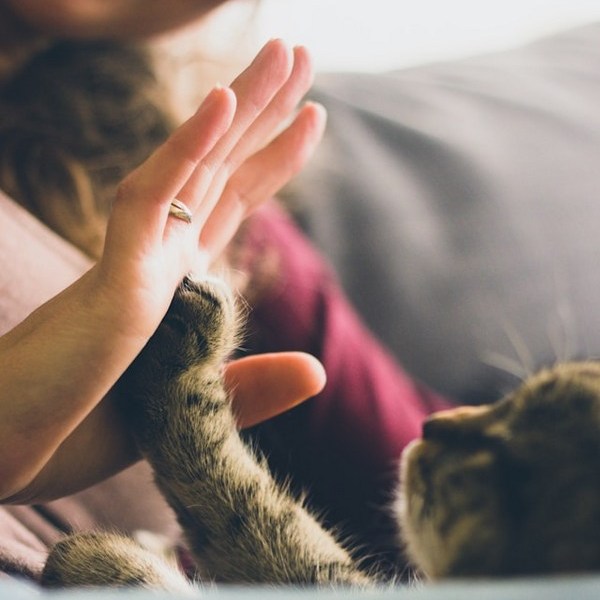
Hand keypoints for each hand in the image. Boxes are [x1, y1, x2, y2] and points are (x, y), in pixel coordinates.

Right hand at [0, 41, 326, 501]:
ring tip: (287, 52)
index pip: (233, 201)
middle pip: (224, 167)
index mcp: (178, 282)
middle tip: (300, 54)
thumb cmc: (81, 430)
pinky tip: (223, 100)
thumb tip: (319, 370)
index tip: (310, 117)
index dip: (271, 157)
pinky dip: (187, 148)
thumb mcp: (190, 411)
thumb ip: (252, 388)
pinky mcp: (113, 277)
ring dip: (242, 105)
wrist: (6, 455)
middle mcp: (160, 257)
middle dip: (264, 110)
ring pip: (198, 165)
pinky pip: (153, 199)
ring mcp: (137, 260)